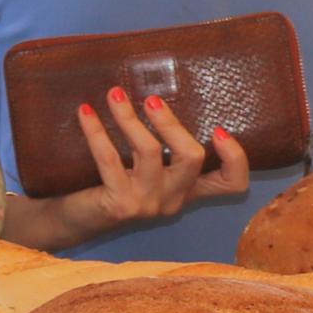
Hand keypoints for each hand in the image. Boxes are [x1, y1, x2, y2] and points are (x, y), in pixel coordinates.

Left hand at [41, 92, 254, 241]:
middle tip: (151, 98)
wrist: (76, 221)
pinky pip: (109, 159)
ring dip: (129, 118)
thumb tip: (157, 91)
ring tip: (115, 94)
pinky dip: (96, 131)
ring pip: (149, 152)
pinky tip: (86, 112)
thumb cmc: (114, 185)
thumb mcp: (146, 169)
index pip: (231, 184)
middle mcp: (173, 198)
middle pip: (192, 158)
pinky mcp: (120, 204)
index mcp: (187, 189)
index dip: (235, 159)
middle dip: (171, 123)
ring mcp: (148, 203)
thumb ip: (161, 145)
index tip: (220, 129)